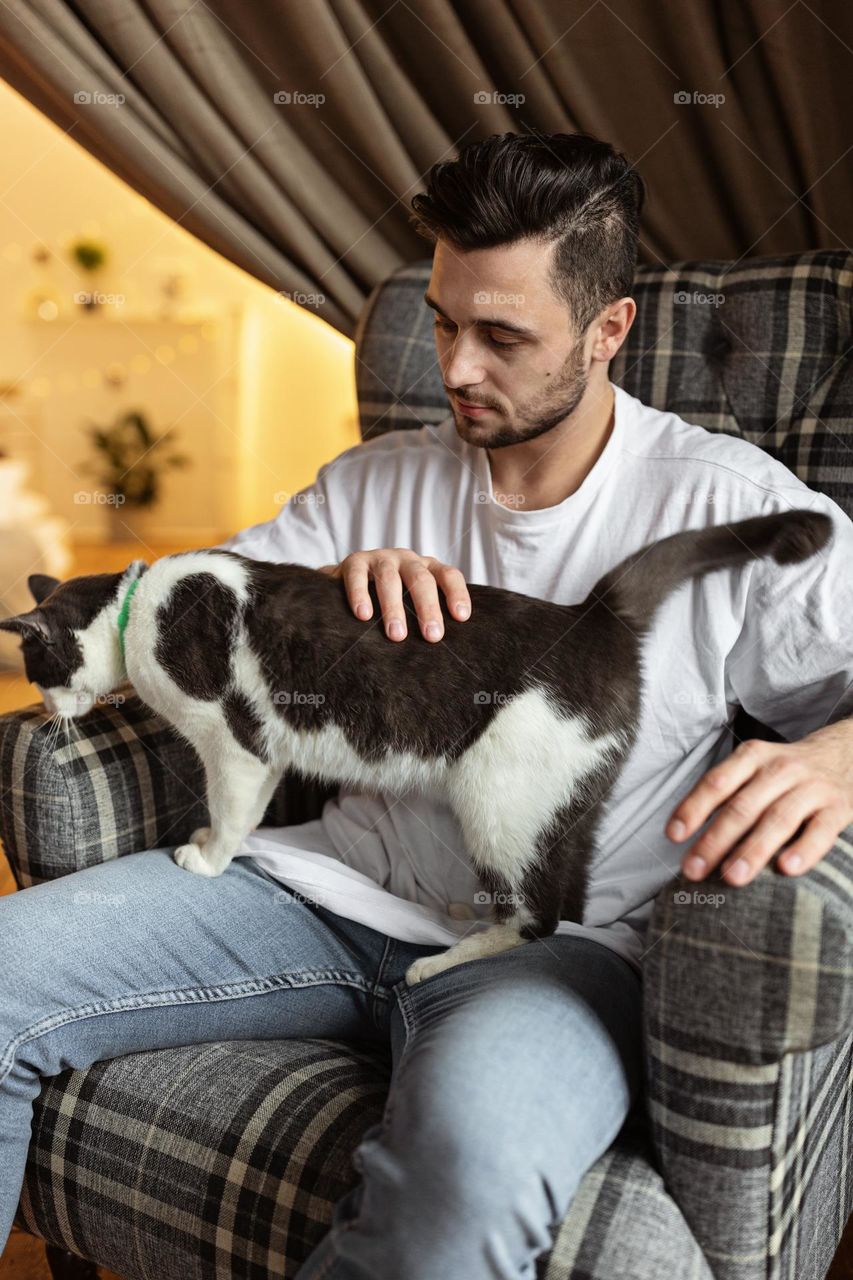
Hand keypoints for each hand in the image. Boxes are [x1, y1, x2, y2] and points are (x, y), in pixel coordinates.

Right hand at [317, 548, 471, 641]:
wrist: (346, 583)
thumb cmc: (389, 600)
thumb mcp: (412, 603)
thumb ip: (428, 616)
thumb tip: (446, 650)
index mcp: (427, 568)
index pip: (448, 575)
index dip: (457, 594)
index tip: (461, 617)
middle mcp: (407, 560)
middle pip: (421, 579)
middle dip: (427, 608)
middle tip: (432, 636)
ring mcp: (381, 558)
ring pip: (389, 579)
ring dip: (393, 608)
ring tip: (397, 635)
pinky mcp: (355, 562)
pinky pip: (358, 576)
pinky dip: (360, 595)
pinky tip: (364, 615)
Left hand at [666, 724, 852, 886]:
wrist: (844, 753)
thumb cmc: (785, 772)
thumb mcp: (754, 767)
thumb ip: (724, 793)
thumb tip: (682, 832)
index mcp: (752, 757)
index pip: (716, 783)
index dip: (693, 809)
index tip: (674, 836)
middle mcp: (780, 769)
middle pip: (742, 807)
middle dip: (715, 840)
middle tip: (693, 870)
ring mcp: (811, 788)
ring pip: (778, 820)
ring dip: (753, 850)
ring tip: (732, 877)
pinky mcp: (838, 808)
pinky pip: (821, 831)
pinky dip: (804, 850)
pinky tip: (786, 869)